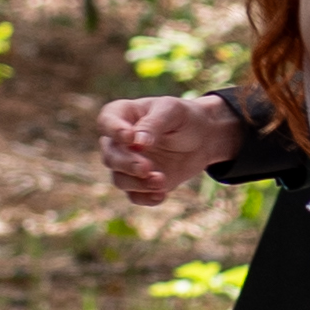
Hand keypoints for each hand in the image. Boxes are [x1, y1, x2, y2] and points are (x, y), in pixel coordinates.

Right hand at [97, 91, 236, 203]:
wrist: (203, 138)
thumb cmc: (184, 117)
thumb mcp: (172, 111)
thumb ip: (153, 123)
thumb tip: (137, 142)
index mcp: (124, 115)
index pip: (106, 121)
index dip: (113, 131)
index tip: (130, 138)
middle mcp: (120, 142)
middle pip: (110, 156)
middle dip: (127, 164)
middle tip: (147, 167)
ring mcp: (130, 164)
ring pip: (120, 179)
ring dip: (138, 184)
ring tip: (161, 181)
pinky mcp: (141, 183)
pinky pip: (134, 196)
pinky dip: (145, 198)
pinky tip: (161, 195)